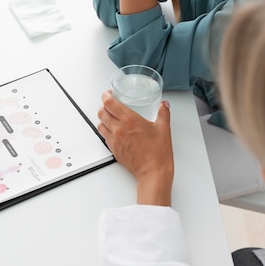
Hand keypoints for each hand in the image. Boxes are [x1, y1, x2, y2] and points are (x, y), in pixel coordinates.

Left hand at [97, 91, 173, 205]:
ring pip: (100, 124)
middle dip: (103, 105)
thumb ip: (163, 113)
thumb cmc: (158, 153)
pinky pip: (104, 136)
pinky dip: (106, 130)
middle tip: (109, 103)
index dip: (106, 95)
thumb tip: (164, 105)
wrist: (153, 172)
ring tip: (110, 116)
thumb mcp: (163, 128)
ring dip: (103, 118)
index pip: (109, 103)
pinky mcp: (114, 150)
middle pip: (101, 112)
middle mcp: (119, 129)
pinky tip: (114, 130)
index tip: (109, 93)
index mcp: (130, 120)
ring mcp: (114, 140)